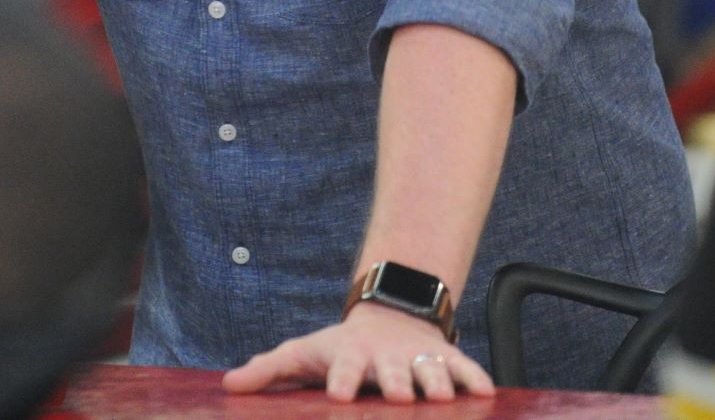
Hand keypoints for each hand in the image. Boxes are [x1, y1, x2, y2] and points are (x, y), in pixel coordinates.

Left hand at [222, 302, 494, 402]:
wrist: (389, 317)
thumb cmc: (338, 348)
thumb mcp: (302, 353)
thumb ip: (268, 370)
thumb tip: (227, 385)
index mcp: (349, 357)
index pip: (343, 369)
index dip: (341, 381)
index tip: (338, 396)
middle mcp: (386, 358)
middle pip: (392, 372)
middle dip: (396, 383)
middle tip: (400, 398)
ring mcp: (418, 357)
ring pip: (430, 369)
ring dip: (436, 382)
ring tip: (440, 398)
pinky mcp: (446, 359)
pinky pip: (465, 368)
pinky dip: (476, 378)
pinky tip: (487, 394)